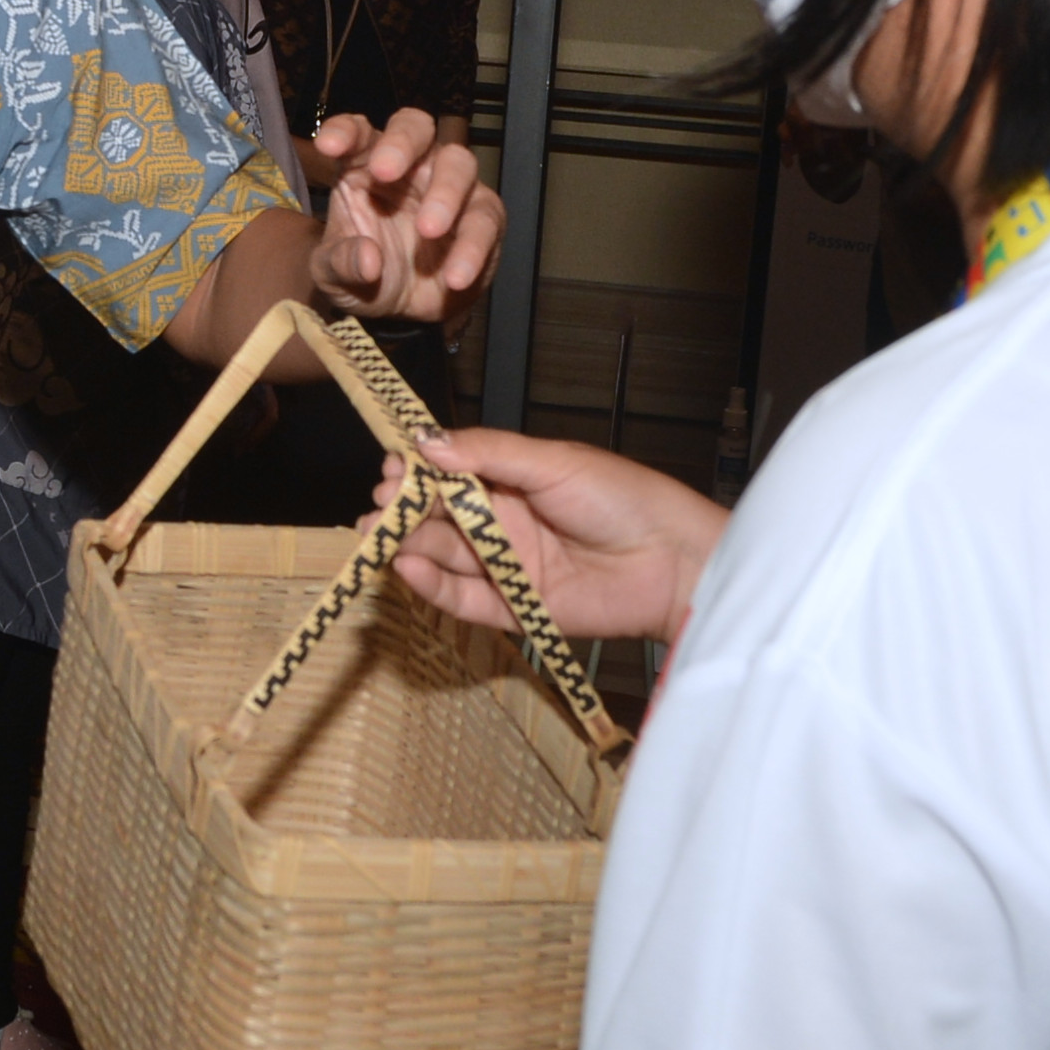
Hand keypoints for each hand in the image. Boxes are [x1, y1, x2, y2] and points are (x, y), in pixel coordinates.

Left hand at [306, 108, 499, 323]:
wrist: (401, 313)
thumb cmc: (362, 273)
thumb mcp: (334, 276)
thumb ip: (340, 264)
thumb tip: (368, 260)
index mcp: (364, 165)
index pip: (357, 134)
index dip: (344, 131)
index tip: (327, 146)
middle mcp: (410, 166)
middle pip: (415, 127)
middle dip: (401, 142)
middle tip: (384, 171)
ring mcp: (449, 187)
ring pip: (459, 164)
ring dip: (445, 192)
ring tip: (427, 230)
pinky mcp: (482, 217)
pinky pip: (484, 221)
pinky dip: (473, 248)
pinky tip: (455, 277)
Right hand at [383, 428, 726, 648]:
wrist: (673, 561)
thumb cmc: (626, 500)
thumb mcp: (553, 462)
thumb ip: (489, 452)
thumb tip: (427, 440)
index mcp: (513, 480)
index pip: (449, 475)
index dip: (416, 473)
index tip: (390, 467)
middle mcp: (505, 523)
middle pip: (439, 518)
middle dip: (403, 511)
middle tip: (376, 506)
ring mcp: (509, 567)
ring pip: (445, 557)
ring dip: (408, 546)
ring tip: (379, 534)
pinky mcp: (517, 609)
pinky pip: (465, 601)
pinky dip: (433, 587)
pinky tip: (409, 568)